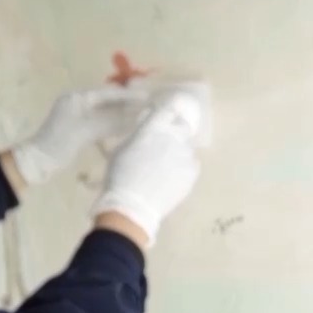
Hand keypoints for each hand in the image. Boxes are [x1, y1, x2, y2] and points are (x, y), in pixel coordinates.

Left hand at [11, 84, 150, 184]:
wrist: (39, 161)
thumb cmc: (61, 142)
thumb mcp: (88, 130)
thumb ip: (112, 122)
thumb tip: (137, 116)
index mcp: (76, 98)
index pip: (107, 92)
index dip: (127, 95)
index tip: (147, 96)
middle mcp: (77, 103)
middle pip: (107, 101)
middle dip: (127, 104)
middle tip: (149, 106)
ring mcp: (77, 116)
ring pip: (104, 112)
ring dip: (121, 115)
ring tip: (143, 116)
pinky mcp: (78, 129)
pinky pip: (99, 123)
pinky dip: (112, 125)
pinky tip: (127, 129)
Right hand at [91, 93, 203, 245]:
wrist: (132, 205)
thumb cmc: (119, 175)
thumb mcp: (121, 149)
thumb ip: (139, 135)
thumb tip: (147, 127)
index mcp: (152, 129)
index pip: (168, 108)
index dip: (168, 108)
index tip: (165, 110)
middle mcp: (173, 137)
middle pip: (182, 125)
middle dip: (175, 128)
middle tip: (164, 141)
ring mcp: (185, 155)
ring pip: (186, 146)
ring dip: (177, 150)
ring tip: (164, 165)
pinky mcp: (192, 172)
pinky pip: (191, 163)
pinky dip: (183, 165)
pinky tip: (170, 176)